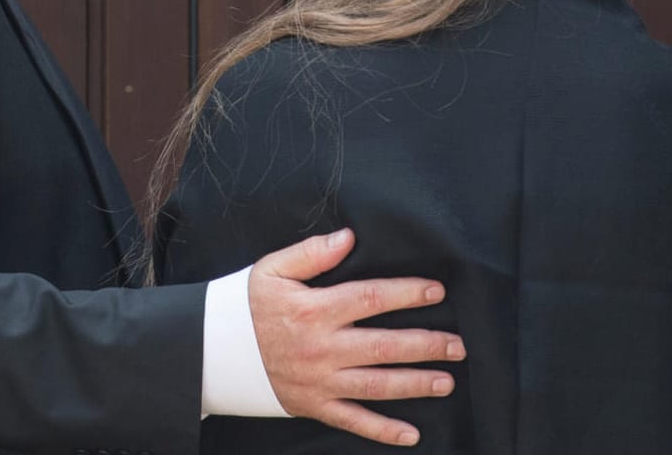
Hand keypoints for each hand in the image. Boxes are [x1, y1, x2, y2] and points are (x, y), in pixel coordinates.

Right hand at [248, 228, 464, 446]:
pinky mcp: (314, 405)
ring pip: (376, 385)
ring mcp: (320, 381)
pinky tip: (412, 434)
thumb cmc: (247, 305)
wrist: (213, 350)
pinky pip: (353, 421)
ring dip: (415, 384)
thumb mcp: (272, 269)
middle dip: (425, 345)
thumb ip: (312, 253)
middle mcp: (322, 348)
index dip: (407, 294)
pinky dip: (383, 430)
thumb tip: (349, 238)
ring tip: (447, 381)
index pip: (371, 298)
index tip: (437, 292)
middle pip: (383, 346)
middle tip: (458, 345)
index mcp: (315, 310)